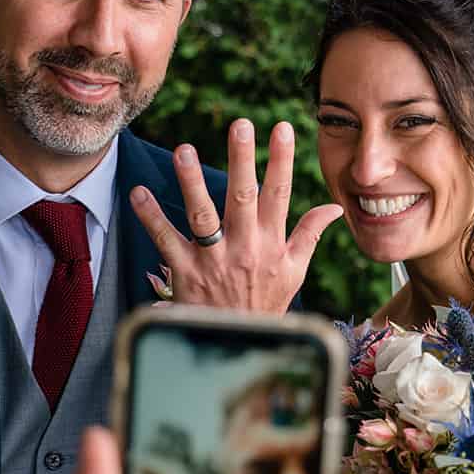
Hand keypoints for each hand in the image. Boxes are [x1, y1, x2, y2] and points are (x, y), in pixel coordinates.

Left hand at [129, 119, 343, 311]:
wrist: (237, 347)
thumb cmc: (266, 305)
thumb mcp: (294, 272)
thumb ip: (310, 235)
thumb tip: (333, 207)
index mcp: (272, 244)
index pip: (280, 195)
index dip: (282, 160)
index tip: (283, 128)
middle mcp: (244, 247)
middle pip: (244, 197)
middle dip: (242, 160)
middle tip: (240, 125)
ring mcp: (214, 260)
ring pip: (203, 215)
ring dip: (192, 182)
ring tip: (184, 150)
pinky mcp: (186, 272)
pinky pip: (166, 240)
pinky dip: (151, 217)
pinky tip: (139, 192)